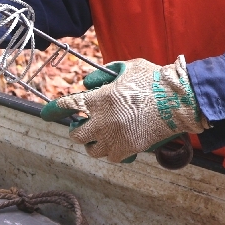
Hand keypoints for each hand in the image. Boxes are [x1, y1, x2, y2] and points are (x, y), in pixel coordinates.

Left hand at [40, 56, 207, 162]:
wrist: (177, 101)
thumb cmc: (153, 80)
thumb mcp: (128, 67)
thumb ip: (107, 73)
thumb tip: (90, 82)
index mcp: (99, 99)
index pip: (69, 105)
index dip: (55, 110)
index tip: (47, 113)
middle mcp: (102, 121)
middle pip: (77, 134)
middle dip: (77, 130)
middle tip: (82, 126)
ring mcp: (115, 137)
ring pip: (92, 150)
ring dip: (93, 144)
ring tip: (99, 138)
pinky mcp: (129, 149)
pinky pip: (112, 157)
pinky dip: (111, 153)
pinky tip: (116, 145)